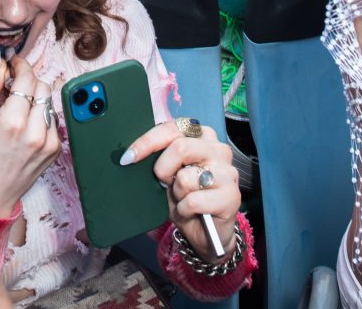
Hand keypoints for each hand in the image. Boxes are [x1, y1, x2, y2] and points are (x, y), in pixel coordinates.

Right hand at [0, 55, 61, 218]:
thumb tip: (1, 64)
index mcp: (12, 123)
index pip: (27, 79)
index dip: (20, 65)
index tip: (13, 63)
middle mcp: (35, 132)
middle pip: (43, 87)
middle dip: (28, 82)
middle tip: (14, 87)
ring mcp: (49, 142)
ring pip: (50, 102)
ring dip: (36, 98)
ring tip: (18, 109)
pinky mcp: (56, 149)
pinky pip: (53, 119)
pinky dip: (41, 116)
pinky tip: (26, 125)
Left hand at [121, 120, 240, 263]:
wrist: (207, 233)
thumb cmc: (186, 198)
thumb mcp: (169, 175)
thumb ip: (160, 158)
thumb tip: (133, 153)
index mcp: (203, 137)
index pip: (173, 128)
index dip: (148, 142)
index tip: (129, 157)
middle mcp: (218, 149)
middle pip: (181, 147)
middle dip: (163, 169)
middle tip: (164, 183)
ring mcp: (228, 172)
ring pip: (186, 177)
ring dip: (177, 194)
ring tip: (184, 199)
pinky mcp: (232, 196)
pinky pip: (193, 201)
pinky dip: (184, 210)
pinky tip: (192, 212)